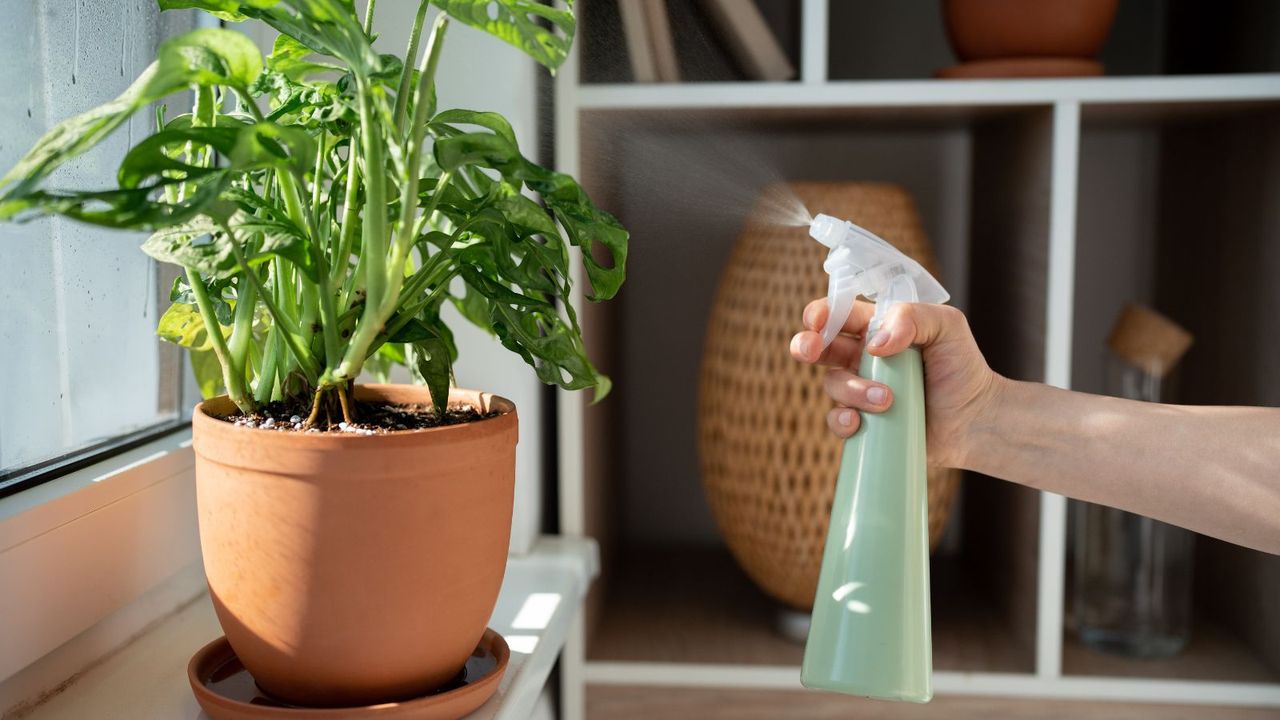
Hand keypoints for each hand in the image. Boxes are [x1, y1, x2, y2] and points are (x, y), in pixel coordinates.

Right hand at [789, 299, 1000, 467]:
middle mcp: (863, 358)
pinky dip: (843, 421)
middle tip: (810, 351)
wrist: (977, 420)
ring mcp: (861, 391)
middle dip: (805, 345)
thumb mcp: (947, 325)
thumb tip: (874, 343)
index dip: (820, 314)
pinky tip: (860, 421)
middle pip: (818, 346)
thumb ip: (911, 317)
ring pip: (833, 384)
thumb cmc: (962, 368)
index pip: (839, 313)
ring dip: (853, 390)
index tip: (817, 321)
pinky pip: (837, 421)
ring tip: (887, 399)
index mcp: (877, 328)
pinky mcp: (864, 423)